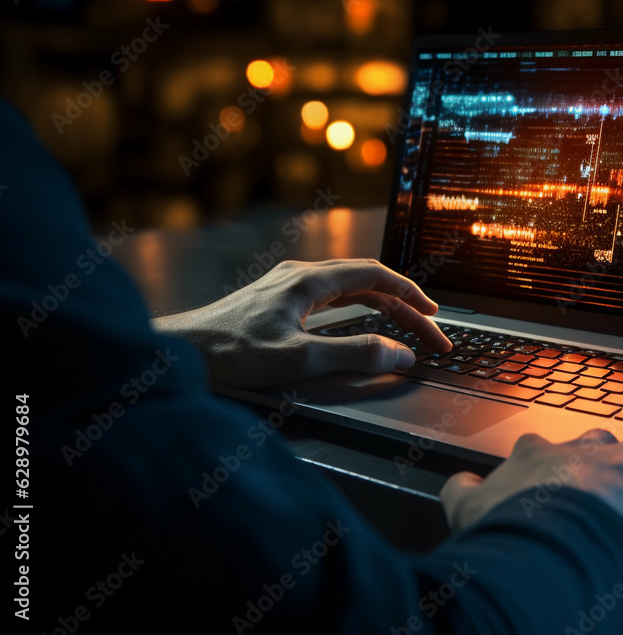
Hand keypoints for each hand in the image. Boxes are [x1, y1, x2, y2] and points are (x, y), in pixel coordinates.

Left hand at [152, 258, 451, 387]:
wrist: (176, 352)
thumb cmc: (227, 355)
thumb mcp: (298, 360)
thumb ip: (353, 356)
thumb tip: (400, 354)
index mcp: (308, 281)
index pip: (375, 276)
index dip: (411, 294)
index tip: (434, 316)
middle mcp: (299, 275)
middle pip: (367, 281)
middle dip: (404, 304)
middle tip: (430, 332)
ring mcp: (287, 285)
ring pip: (349, 287)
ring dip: (383, 306)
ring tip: (407, 326)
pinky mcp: (277, 300)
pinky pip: (331, 296)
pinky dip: (358, 307)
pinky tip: (361, 321)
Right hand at [440, 420, 622, 555]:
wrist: (560, 542)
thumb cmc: (517, 530)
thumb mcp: (470, 510)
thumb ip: (463, 493)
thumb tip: (457, 485)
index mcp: (545, 457)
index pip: (549, 445)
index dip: (556, 452)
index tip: (555, 457)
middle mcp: (594, 453)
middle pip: (613, 435)